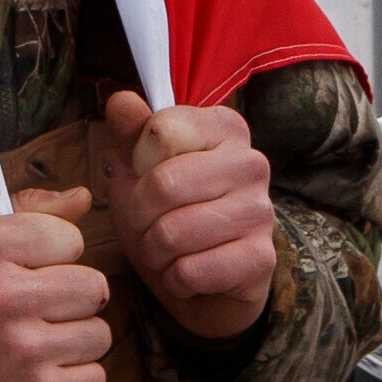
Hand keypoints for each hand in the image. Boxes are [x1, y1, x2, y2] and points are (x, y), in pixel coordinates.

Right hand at [0, 187, 111, 381]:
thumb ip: (28, 213)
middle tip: (42, 310)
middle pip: (94, 286)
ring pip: (99, 334)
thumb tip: (83, 197)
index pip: (69, 237)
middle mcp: (5, 296)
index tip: (30, 270)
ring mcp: (24, 349)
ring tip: (42, 343)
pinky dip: (76, 380)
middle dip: (72, 299)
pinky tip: (45, 372)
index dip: (55, 254)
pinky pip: (95, 378)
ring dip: (75, 341)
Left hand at [96, 92, 279, 337]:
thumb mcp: (140, 169)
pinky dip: (174, 280)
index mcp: (224, 128)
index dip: (138, 163)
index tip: (147, 176)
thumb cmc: (168, 214)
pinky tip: (185, 274)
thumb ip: (130, 133)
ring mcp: (261, 211)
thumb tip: (120, 99)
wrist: (204, 283)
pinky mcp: (261, 258)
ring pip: (173, 232)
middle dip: (138, 216)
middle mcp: (251, 162)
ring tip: (163, 251)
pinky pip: (191, 271)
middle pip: (164, 183)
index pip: (161, 131)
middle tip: (145, 226)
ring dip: (153, 252)